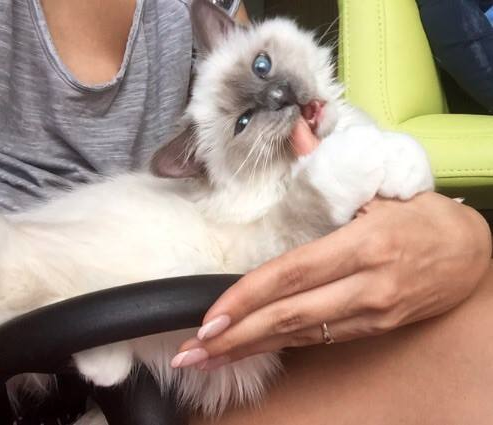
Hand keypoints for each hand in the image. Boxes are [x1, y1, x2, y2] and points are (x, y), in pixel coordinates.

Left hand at [171, 193, 491, 369]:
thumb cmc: (426, 217)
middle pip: (290, 316)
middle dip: (237, 336)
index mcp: (364, 245)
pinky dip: (279, 345)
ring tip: (208, 358)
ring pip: (299, 336)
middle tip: (194, 351)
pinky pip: (317, 339)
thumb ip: (330, 165)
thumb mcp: (382, 187)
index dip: (248, 296)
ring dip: (249, 349)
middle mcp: (365, 287)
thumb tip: (296, 130)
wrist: (472, 255)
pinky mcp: (371, 329)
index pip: (293, 274)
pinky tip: (249, 349)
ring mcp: (369, 314)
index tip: (212, 315)